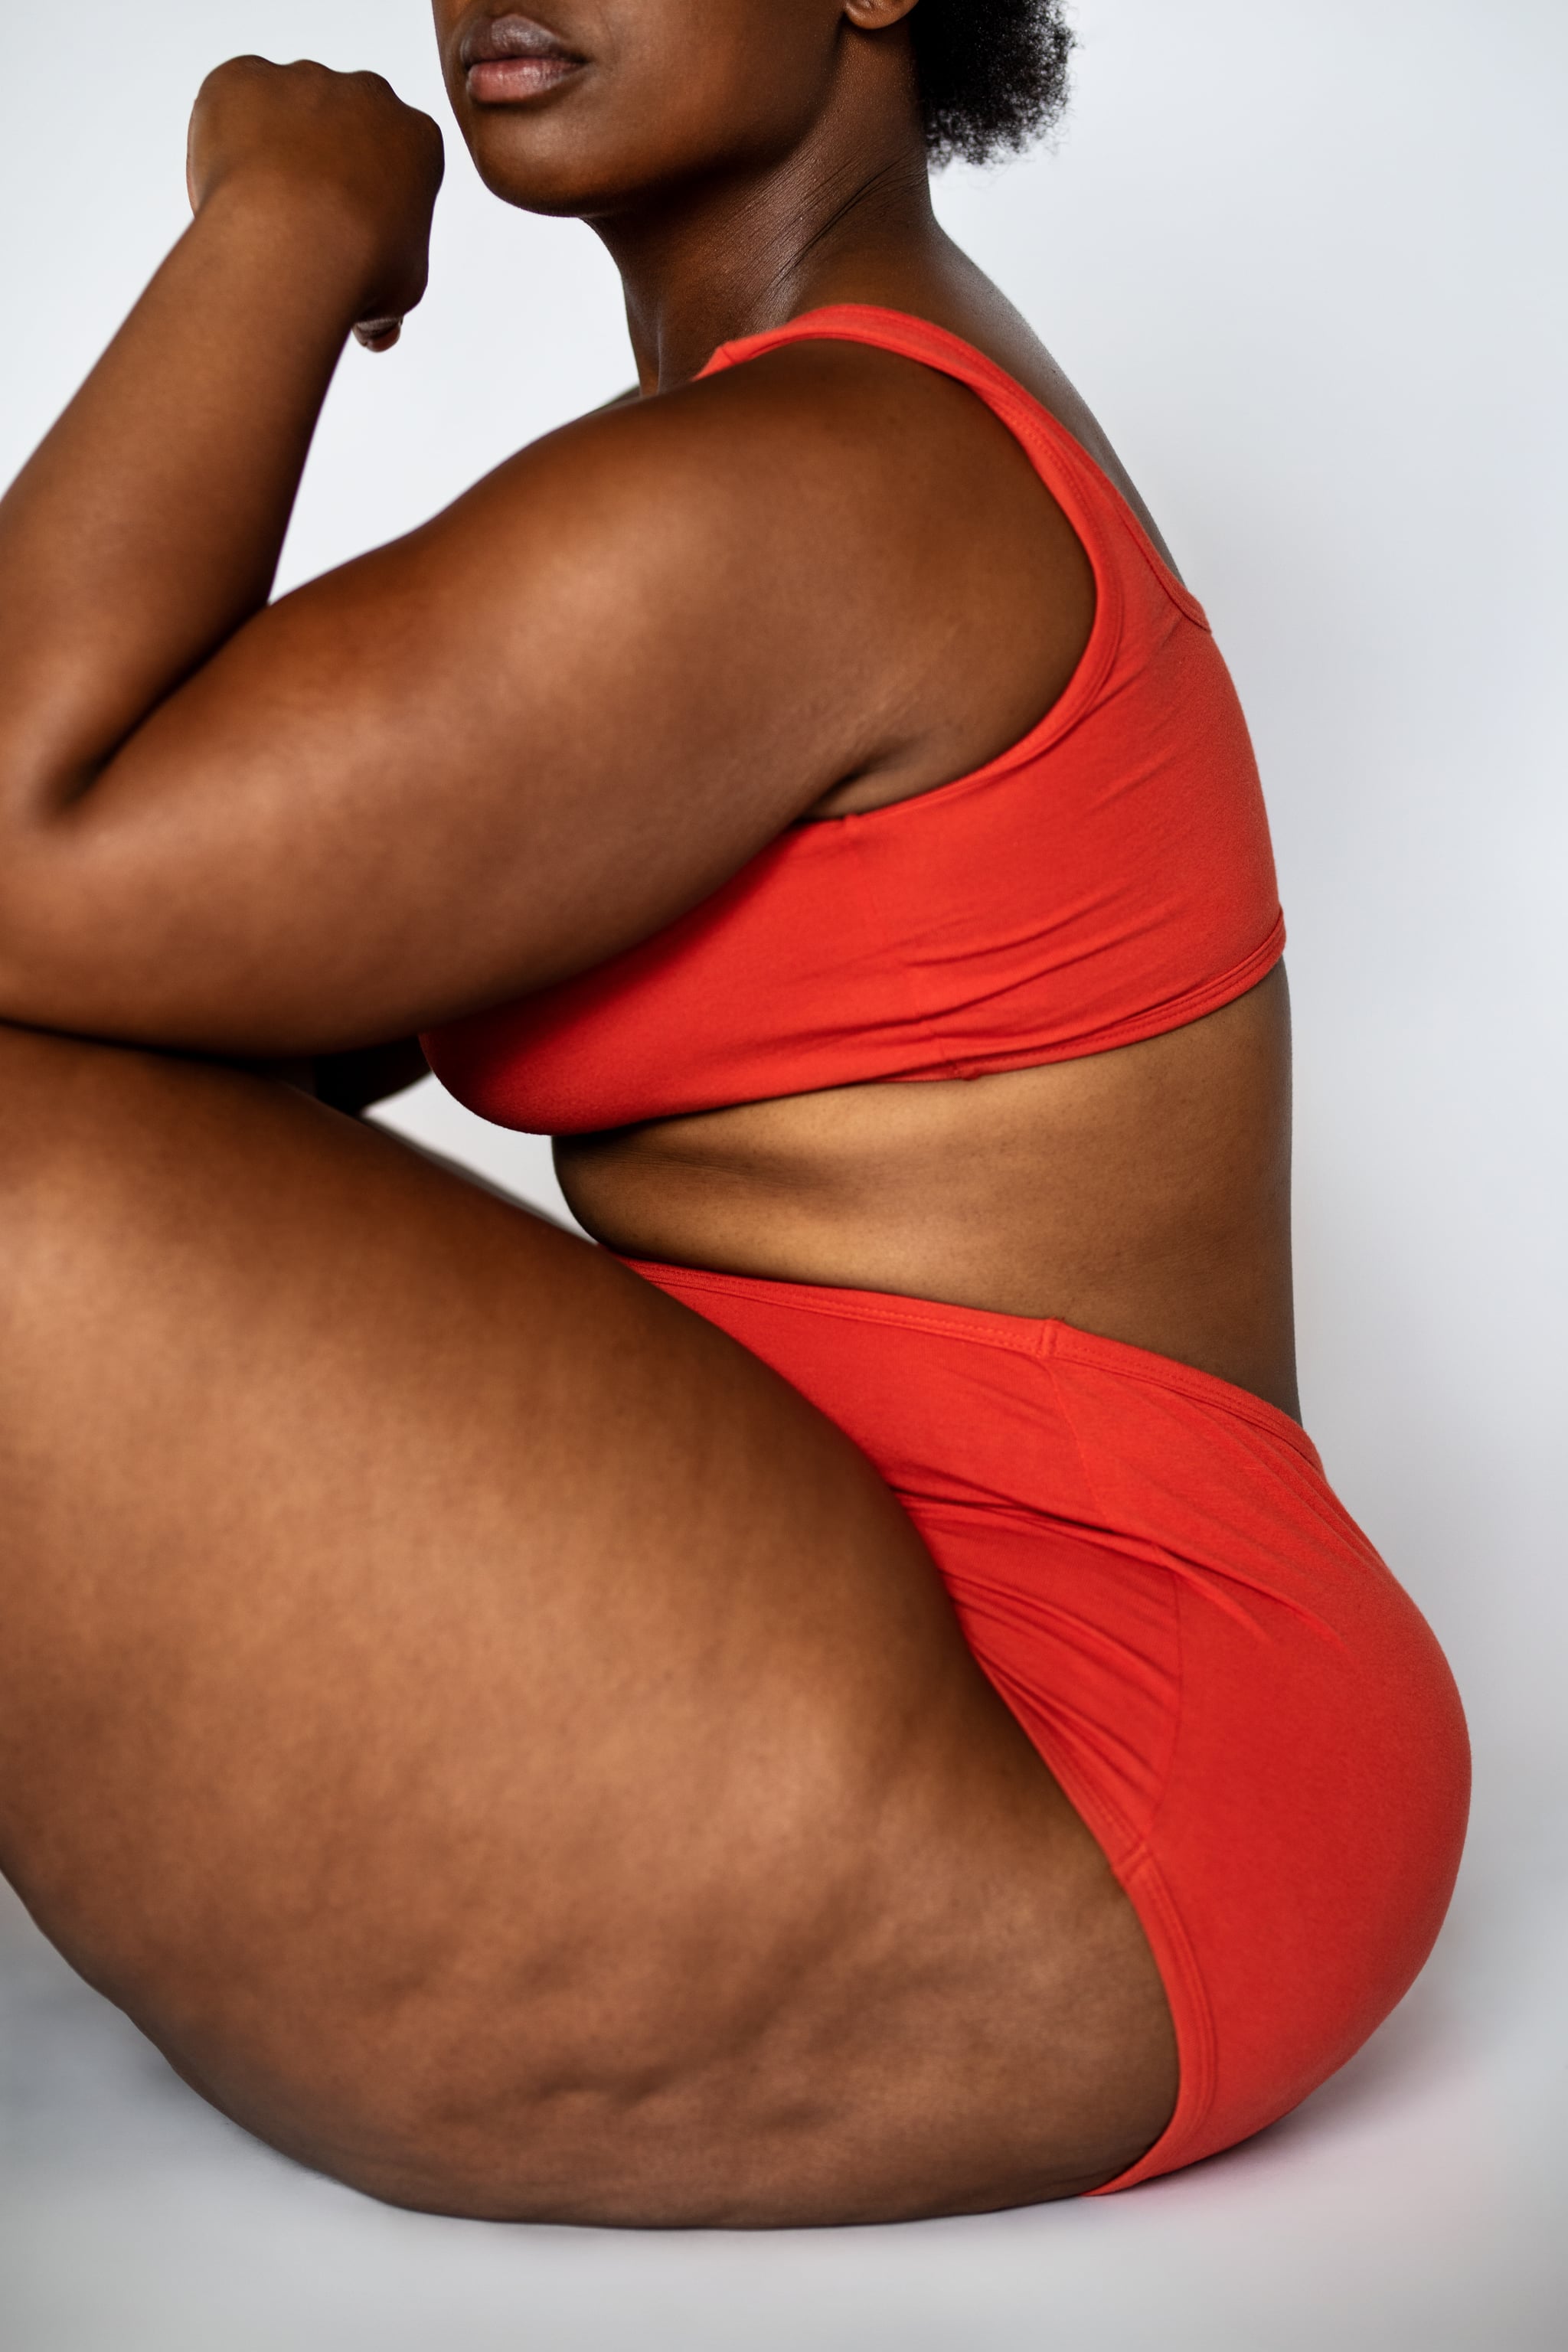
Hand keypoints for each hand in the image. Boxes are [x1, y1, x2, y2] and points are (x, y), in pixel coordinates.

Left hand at [187, 58, 444, 348]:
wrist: (292, 243)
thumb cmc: (357, 269)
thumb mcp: (399, 292)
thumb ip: (388, 288)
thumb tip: (374, 327)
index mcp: (416, 137)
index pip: (394, 161)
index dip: (369, 203)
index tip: (350, 237)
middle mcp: (366, 94)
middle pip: (340, 127)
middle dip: (323, 168)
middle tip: (302, 226)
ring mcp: (303, 80)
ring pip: (283, 113)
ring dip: (272, 154)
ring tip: (261, 216)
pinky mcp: (243, 77)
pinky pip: (229, 102)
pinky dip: (223, 137)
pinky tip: (231, 185)